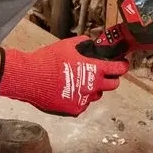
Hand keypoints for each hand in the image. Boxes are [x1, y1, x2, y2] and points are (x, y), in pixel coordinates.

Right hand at [0, 36, 128, 116]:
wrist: (30, 77)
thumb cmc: (48, 60)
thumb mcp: (68, 45)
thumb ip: (84, 44)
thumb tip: (92, 44)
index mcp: (94, 69)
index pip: (118, 69)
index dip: (122, 66)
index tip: (122, 65)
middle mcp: (93, 86)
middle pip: (113, 85)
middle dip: (110, 79)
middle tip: (102, 74)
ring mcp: (84, 99)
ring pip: (96, 95)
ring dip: (93, 89)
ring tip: (79, 82)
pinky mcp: (75, 109)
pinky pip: (83, 104)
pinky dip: (79, 98)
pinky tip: (68, 91)